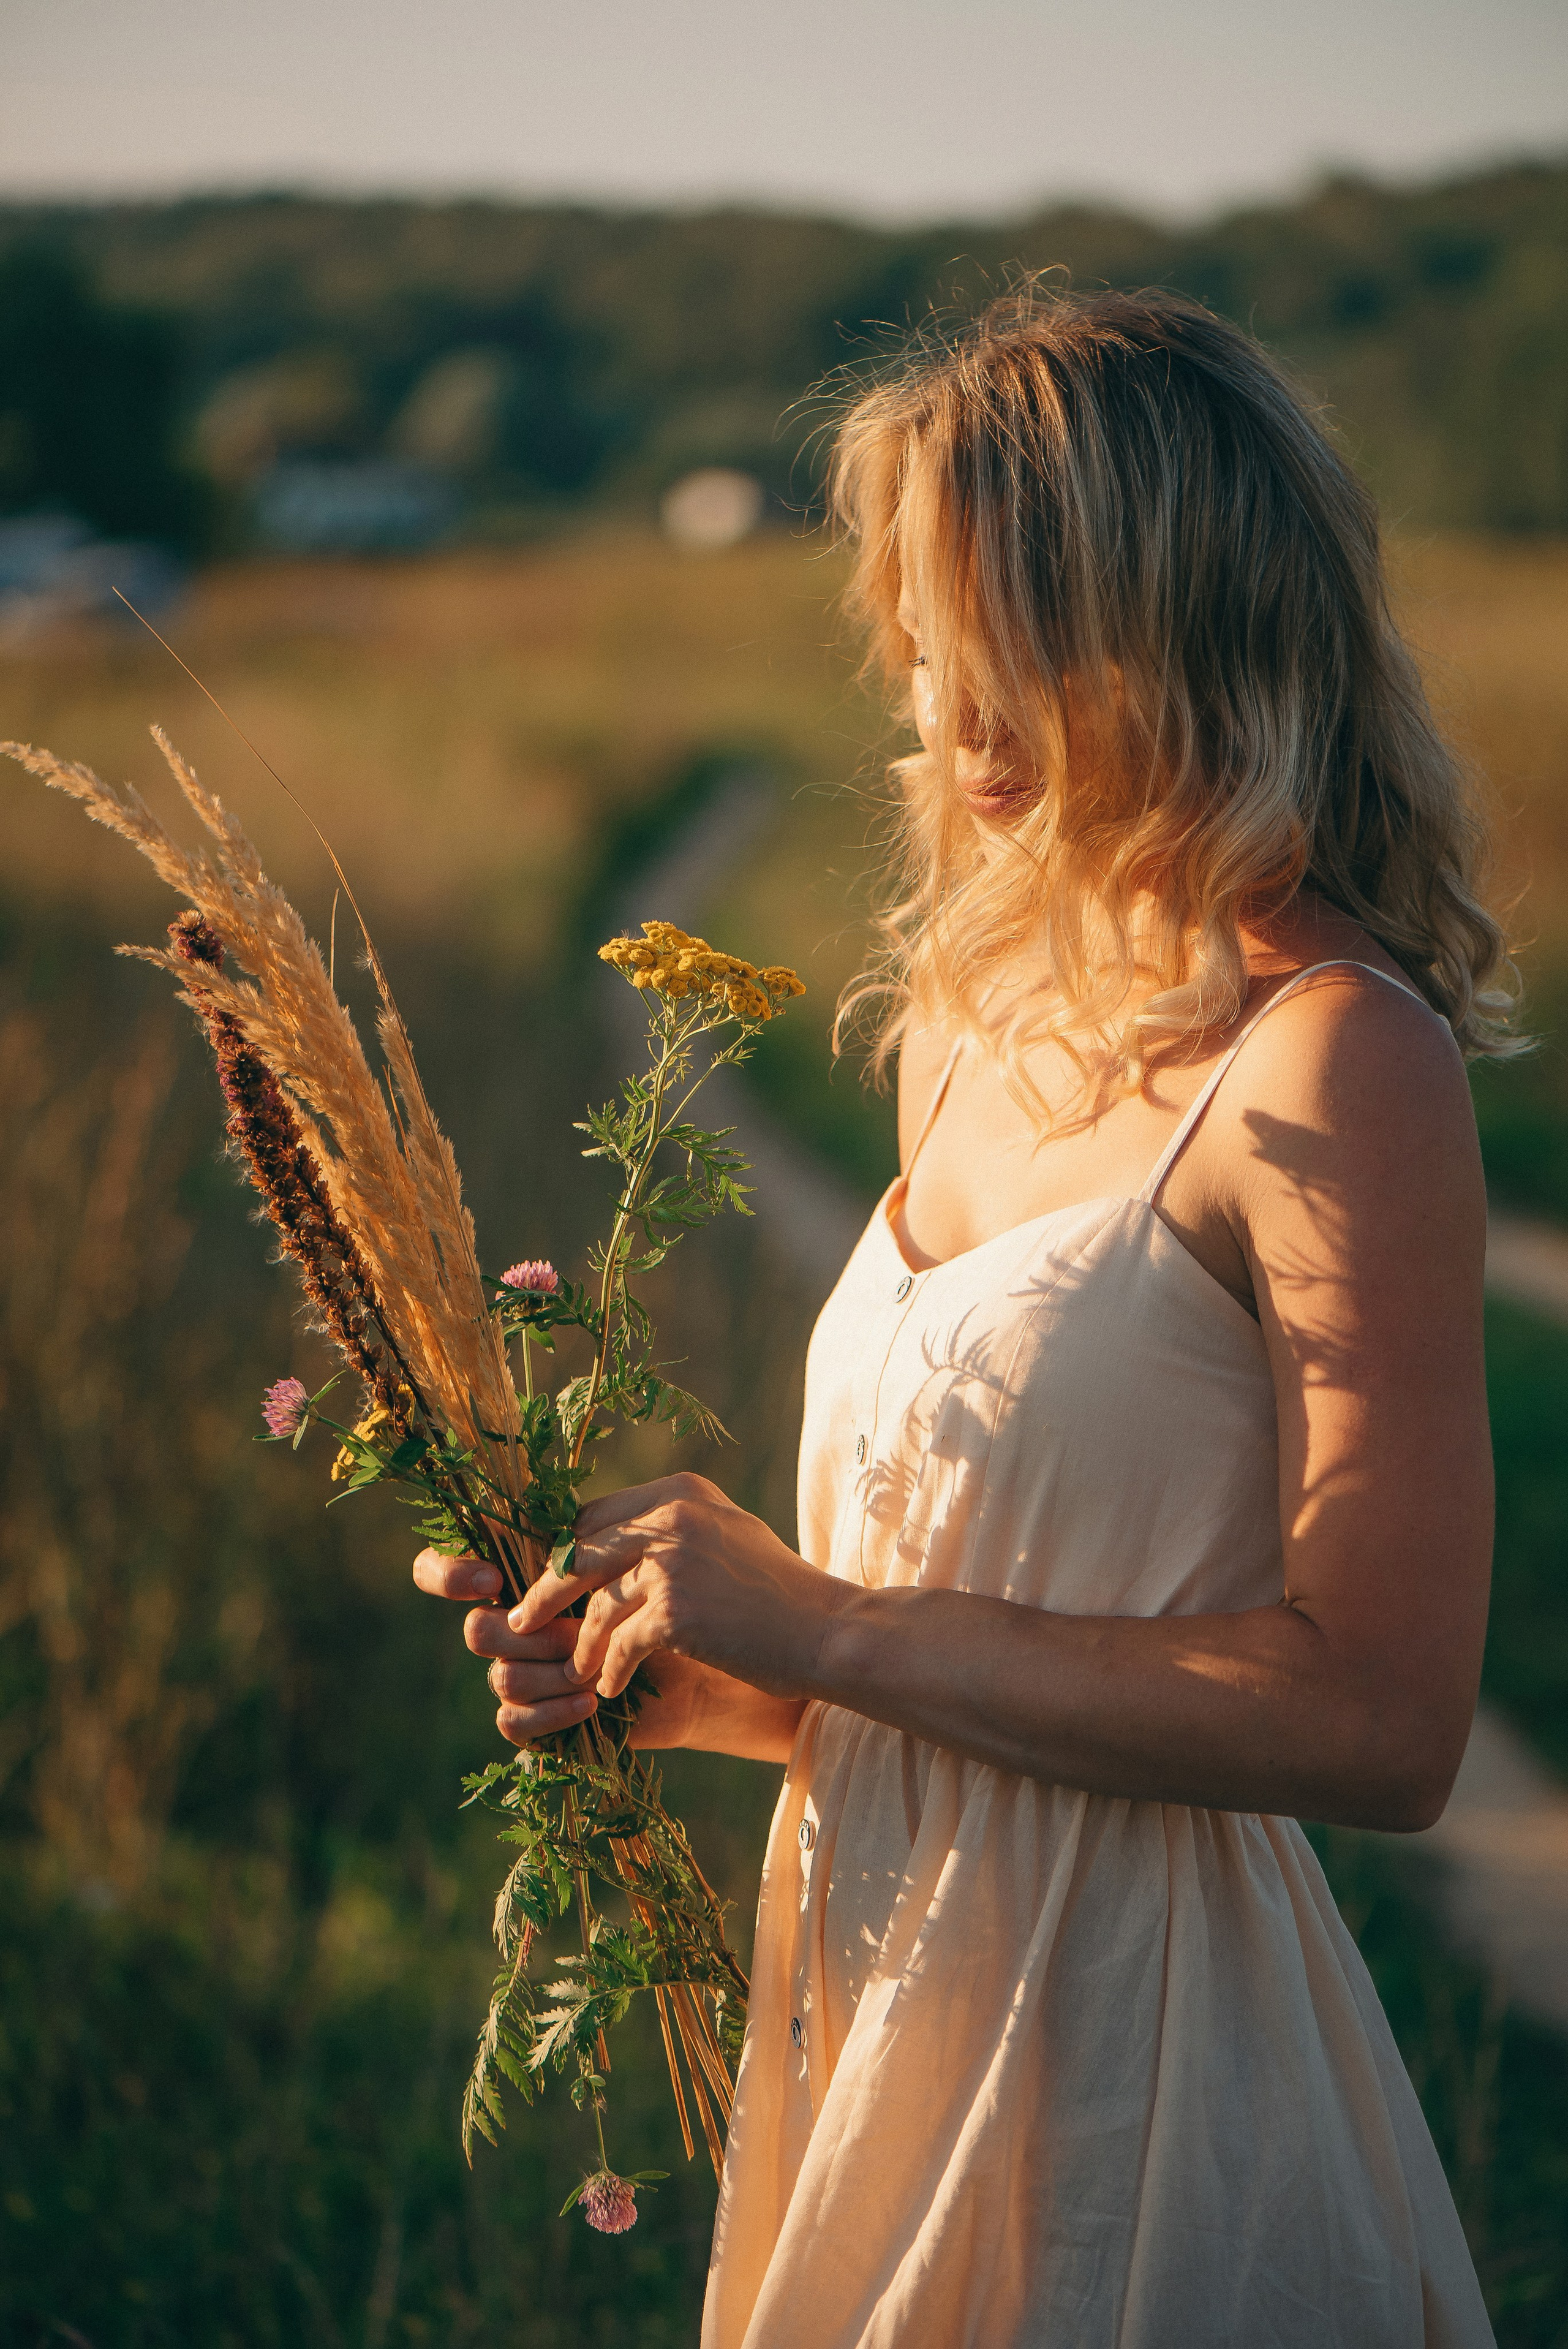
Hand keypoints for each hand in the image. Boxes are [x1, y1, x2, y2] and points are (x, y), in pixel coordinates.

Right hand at [410, 1544, 718, 1749]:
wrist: (702, 1658)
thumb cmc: (668, 1595)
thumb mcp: (627, 1554)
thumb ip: (581, 1537)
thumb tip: (553, 1531)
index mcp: (517, 1578)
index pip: (437, 1569)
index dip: (445, 1573)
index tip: (492, 1579)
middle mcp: (509, 1627)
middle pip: (475, 1630)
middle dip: (528, 1634)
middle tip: (577, 1632)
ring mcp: (520, 1675)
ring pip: (502, 1677)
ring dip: (557, 1672)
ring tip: (601, 1666)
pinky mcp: (536, 1720)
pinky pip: (512, 1723)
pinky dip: (553, 1712)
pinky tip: (593, 1701)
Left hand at [504, 1471, 838, 1702]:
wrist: (827, 1631)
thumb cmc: (777, 1592)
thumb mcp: (723, 1536)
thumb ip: (671, 1531)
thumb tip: (605, 1544)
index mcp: (681, 1493)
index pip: (595, 1516)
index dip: (566, 1551)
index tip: (551, 1582)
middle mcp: (673, 1517)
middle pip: (581, 1552)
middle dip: (548, 1591)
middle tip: (525, 1623)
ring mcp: (673, 1562)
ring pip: (598, 1604)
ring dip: (582, 1643)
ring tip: (575, 1670)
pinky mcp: (676, 1611)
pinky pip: (621, 1643)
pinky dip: (611, 1670)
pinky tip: (610, 1689)